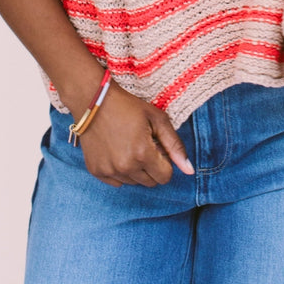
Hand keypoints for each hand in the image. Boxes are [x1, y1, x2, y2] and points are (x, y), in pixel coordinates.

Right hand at [78, 81, 193, 186]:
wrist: (94, 101)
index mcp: (142, 154)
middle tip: (142, 144)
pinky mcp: (96, 171)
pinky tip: (116, 151)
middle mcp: (125, 167)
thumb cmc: (128, 106)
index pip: (165, 177)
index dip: (164, 162)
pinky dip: (120, 171)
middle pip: (150, 182)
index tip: (156, 146)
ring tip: (128, 146)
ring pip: (134, 183)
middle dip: (151, 167)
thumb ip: (175, 145)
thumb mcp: (157, 119)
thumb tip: (189, 171)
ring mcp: (109, 171)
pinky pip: (117, 182)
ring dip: (136, 169)